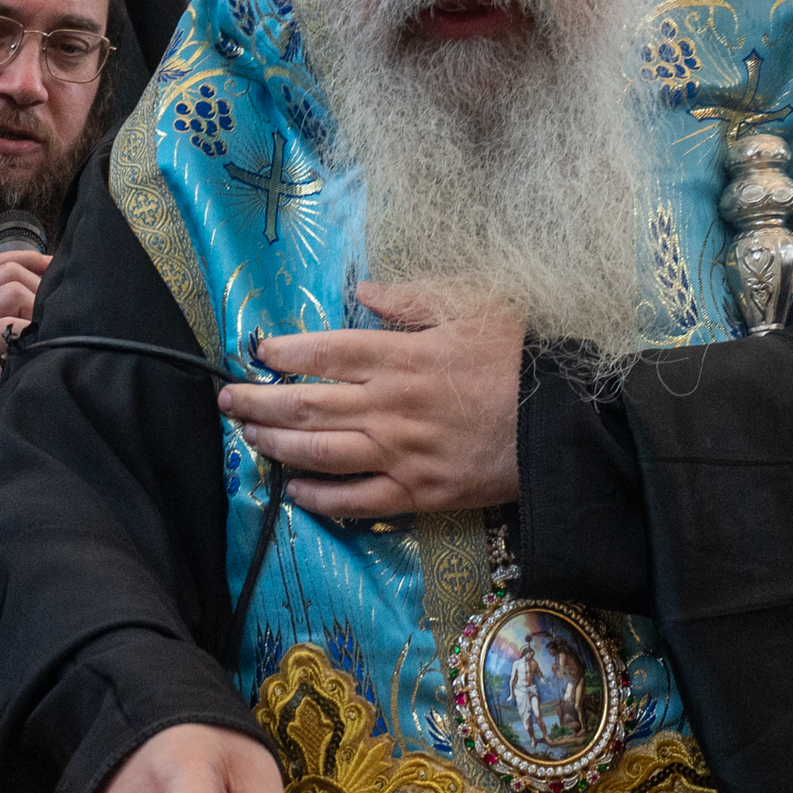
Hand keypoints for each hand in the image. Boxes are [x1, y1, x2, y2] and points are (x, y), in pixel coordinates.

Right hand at [0, 247, 47, 420]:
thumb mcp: (4, 337)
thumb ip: (17, 312)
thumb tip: (52, 287)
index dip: (28, 259)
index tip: (52, 267)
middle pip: (8, 272)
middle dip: (38, 285)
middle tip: (51, 312)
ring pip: (11, 291)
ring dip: (36, 308)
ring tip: (42, 332)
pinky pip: (6, 326)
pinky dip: (28, 332)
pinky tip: (34, 346)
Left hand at [227, 283, 525, 518]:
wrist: (563, 426)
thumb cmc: (521, 361)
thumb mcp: (474, 309)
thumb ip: (414, 300)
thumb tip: (365, 292)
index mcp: (401, 357)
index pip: (324, 352)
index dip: (282, 352)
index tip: (257, 351)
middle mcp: (390, 406)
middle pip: (306, 405)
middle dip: (258, 402)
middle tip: (228, 401)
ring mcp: (400, 453)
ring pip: (319, 453)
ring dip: (275, 446)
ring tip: (250, 438)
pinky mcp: (416, 493)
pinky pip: (354, 501)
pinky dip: (317, 497)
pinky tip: (292, 491)